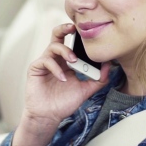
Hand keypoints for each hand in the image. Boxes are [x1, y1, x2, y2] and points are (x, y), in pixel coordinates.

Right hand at [11, 23, 110, 145]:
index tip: (88, 33)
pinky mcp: (35, 68)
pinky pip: (45, 60)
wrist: (49, 117)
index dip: (78, 36)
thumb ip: (98, 79)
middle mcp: (55, 59)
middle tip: (74, 28)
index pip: (71, 42)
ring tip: (73, 61)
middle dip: (65, 28)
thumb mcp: (86, 90)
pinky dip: (56, 68)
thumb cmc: (64, 103)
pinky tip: (63, 78)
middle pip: (57, 35)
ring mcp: (45, 63)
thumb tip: (109, 65)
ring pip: (53, 46)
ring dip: (65, 51)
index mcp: (66, 61)